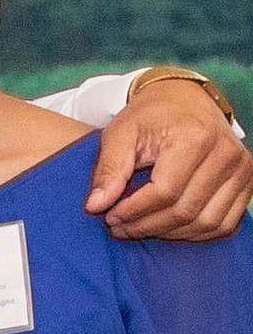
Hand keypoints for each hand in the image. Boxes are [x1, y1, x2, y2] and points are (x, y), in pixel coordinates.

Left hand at [89, 77, 251, 241]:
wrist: (186, 100)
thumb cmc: (150, 116)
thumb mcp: (120, 133)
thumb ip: (109, 169)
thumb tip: (96, 206)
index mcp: (195, 137)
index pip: (165, 192)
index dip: (134, 212)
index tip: (109, 217)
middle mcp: (226, 154)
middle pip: (186, 211)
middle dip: (147, 226)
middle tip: (120, 228)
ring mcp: (242, 169)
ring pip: (206, 223)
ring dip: (169, 234)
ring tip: (140, 227)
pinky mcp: (248, 182)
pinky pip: (225, 223)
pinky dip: (196, 233)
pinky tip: (168, 228)